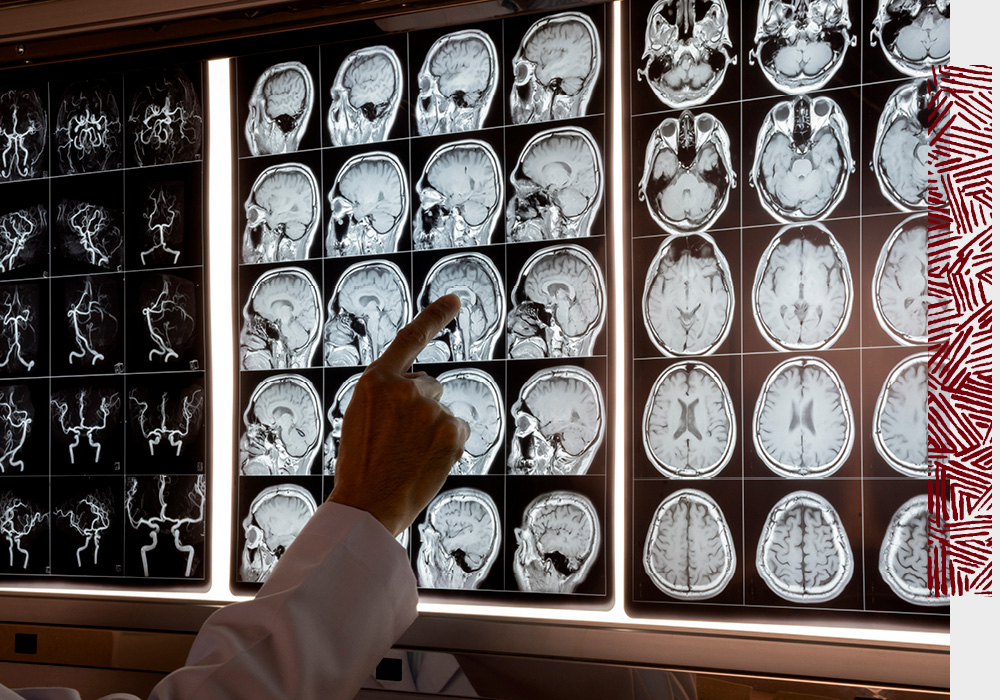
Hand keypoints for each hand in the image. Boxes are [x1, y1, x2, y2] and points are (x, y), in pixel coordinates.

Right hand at [327, 295, 470, 535]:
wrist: (368, 505)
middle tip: (398, 443)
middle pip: (429, 386)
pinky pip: (458, 431)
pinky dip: (448, 446)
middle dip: (421, 408)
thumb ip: (388, 393)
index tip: (455, 300)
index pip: (411, 338)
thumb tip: (423, 385)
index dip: (436, 316)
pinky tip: (426, 463)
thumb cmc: (362, 465)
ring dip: (432, 430)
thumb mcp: (361, 416)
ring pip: (442, 412)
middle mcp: (404, 387)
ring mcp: (429, 407)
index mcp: (375, 380)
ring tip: (407, 457)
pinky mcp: (451, 429)